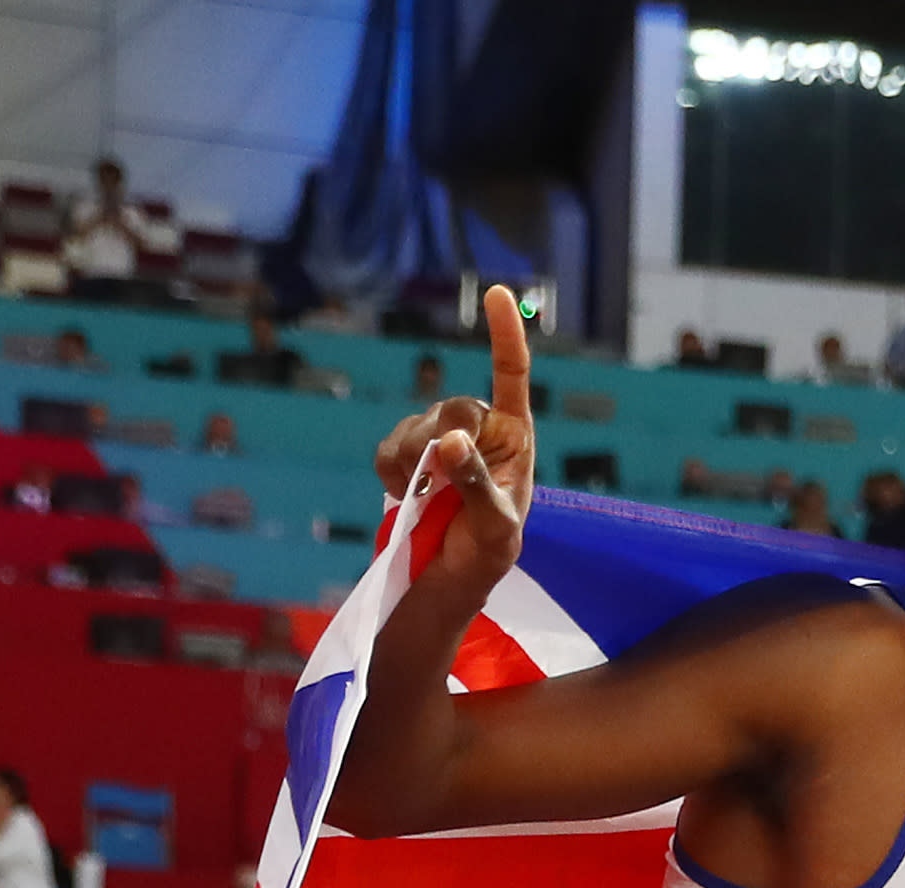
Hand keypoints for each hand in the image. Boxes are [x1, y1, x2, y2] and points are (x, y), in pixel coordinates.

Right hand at [375, 283, 534, 602]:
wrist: (447, 579)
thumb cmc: (488, 554)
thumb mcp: (495, 527)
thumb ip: (476, 482)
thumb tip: (451, 439)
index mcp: (515, 438)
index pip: (511, 377)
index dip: (505, 334)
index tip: (497, 292)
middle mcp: (479, 431)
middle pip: (451, 406)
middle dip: (438, 440)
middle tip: (432, 480)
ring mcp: (440, 440)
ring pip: (416, 426)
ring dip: (412, 461)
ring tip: (421, 498)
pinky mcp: (408, 455)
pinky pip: (389, 447)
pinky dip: (390, 471)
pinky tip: (401, 495)